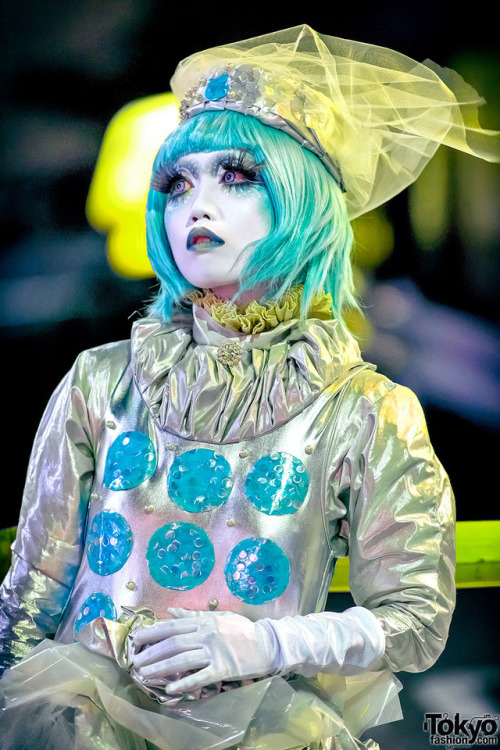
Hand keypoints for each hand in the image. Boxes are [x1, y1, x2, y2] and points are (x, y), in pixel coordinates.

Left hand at [132, 608, 278, 692]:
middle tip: (135, 662)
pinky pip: (200, 677)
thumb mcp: (218, 617)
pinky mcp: (223, 669)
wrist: (266, 644)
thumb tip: (171, 611)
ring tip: (144, 675)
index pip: (172, 626)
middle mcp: (206, 635)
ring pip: (182, 659)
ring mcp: (214, 652)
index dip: (152, 633)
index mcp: (204, 622)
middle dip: (151, 653)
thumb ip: (194, 616)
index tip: (136, 640)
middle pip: (173, 643)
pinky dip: (184, 683)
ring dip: (161, 668)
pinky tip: (170, 689)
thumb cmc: (241, 630)